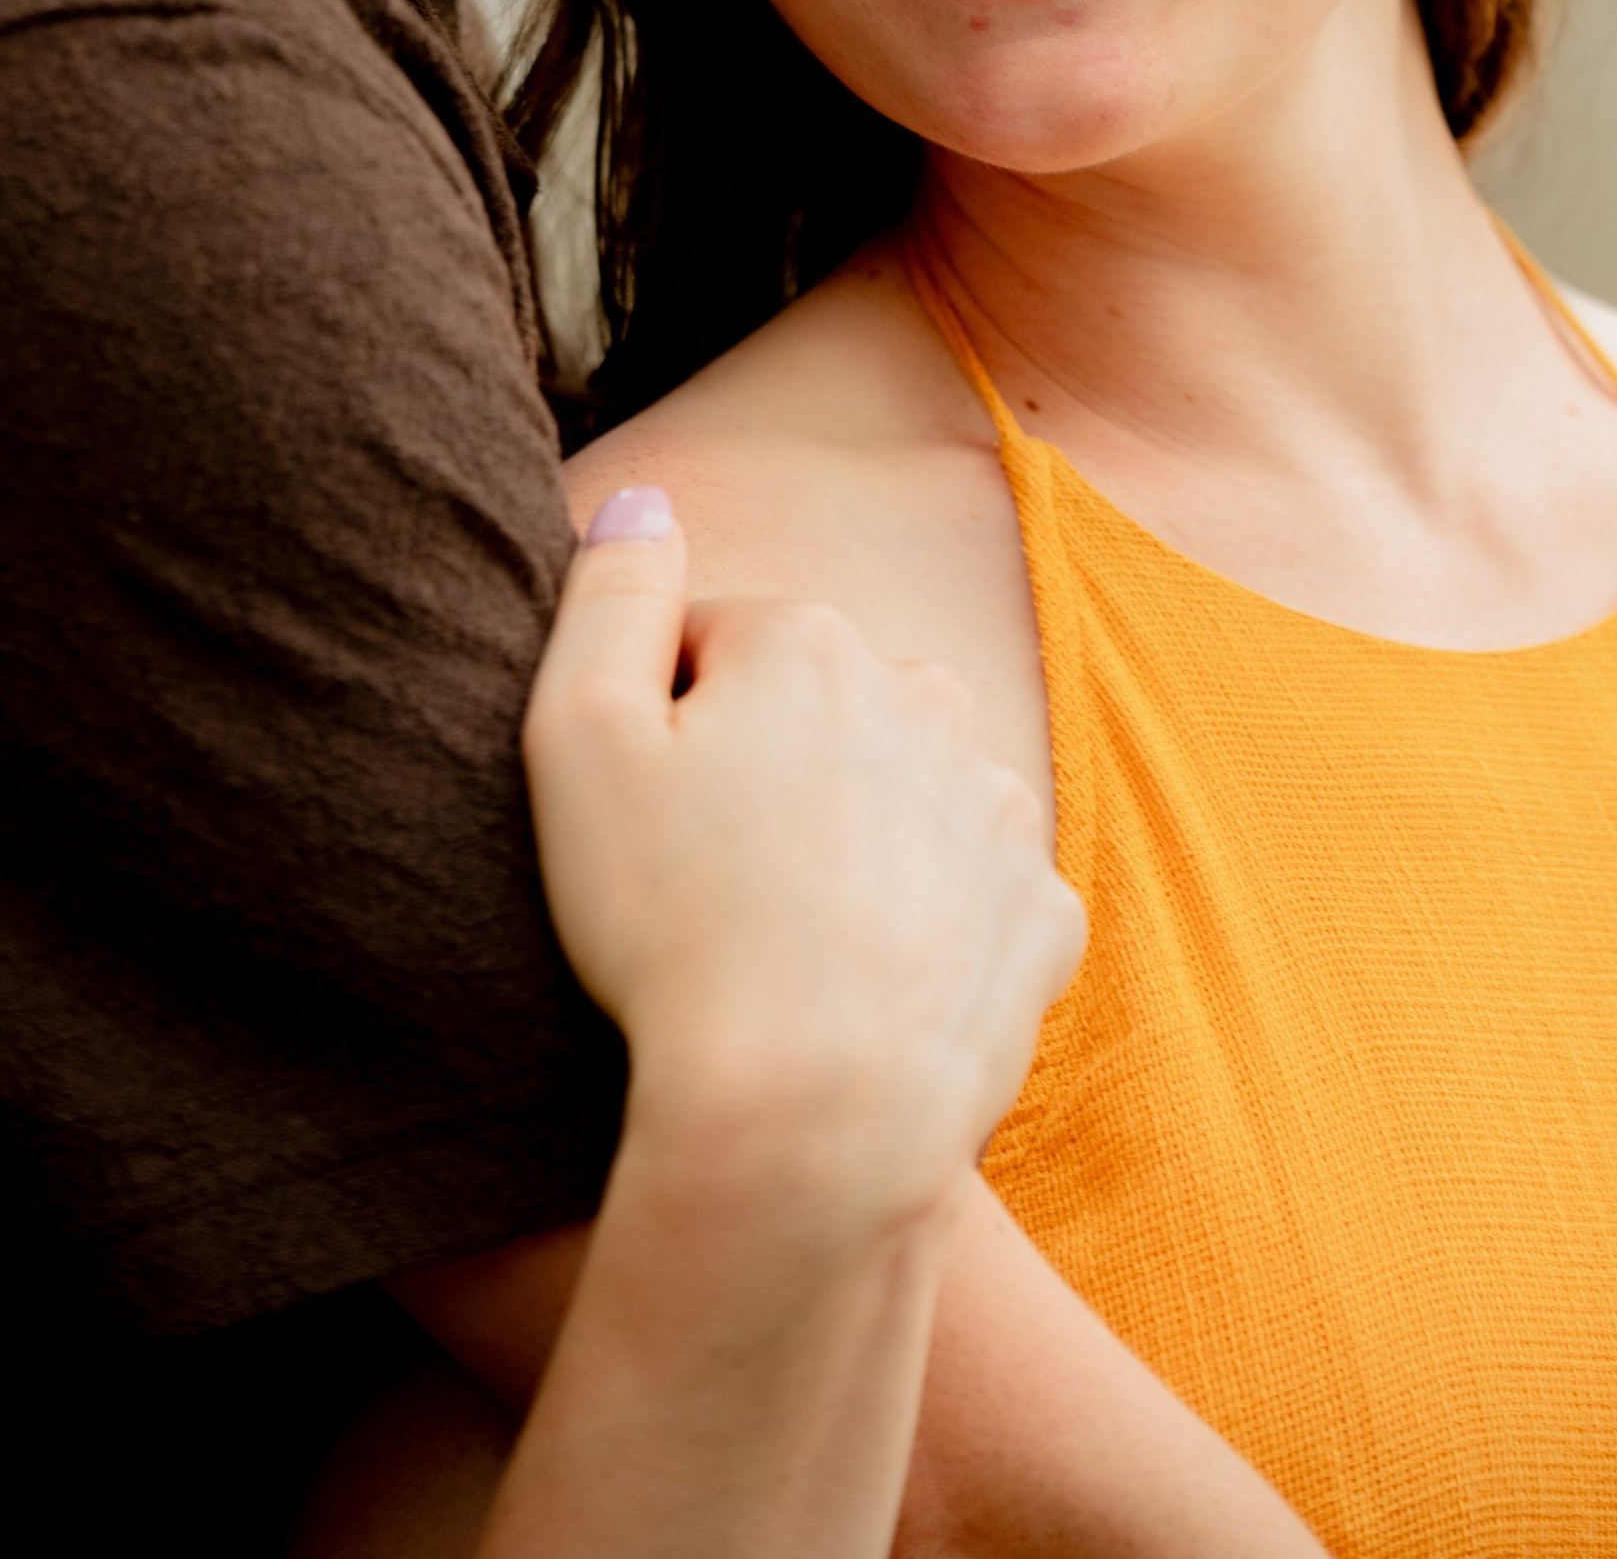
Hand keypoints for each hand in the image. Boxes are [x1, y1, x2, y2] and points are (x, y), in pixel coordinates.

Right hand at [523, 492, 1083, 1241]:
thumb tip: (642, 500)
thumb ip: (607, 593)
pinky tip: (868, 989)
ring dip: (854, 844)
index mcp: (809, 641)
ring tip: (786, 947)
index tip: (641, 823)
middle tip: (705, 890)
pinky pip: (971, 898)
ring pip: (901, 798)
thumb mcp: (574, 738)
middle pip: (819, 714)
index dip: (660, 734)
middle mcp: (925, 695)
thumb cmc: (669, 926)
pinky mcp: (1042, 916)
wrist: (810, 1116)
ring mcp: (998, 807)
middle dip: (767, 774)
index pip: (714, 649)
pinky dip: (928, 931)